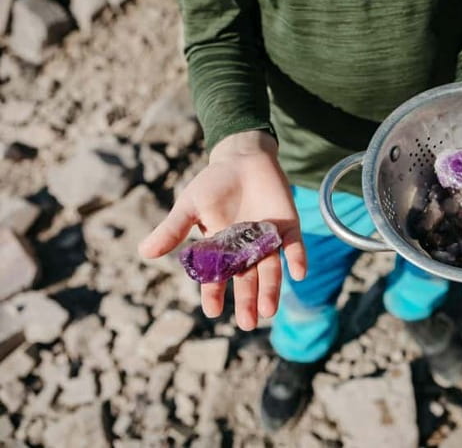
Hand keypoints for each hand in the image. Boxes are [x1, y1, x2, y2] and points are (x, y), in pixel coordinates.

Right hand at [138, 130, 306, 329]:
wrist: (243, 158)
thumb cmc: (214, 183)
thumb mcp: (190, 206)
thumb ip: (173, 229)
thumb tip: (143, 253)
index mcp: (221, 249)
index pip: (217, 278)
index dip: (214, 294)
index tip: (213, 312)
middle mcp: (246, 250)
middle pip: (247, 280)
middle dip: (247, 301)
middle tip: (248, 324)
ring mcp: (268, 240)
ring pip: (271, 270)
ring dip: (271, 289)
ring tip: (268, 312)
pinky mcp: (288, 227)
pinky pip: (294, 246)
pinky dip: (297, 259)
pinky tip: (298, 273)